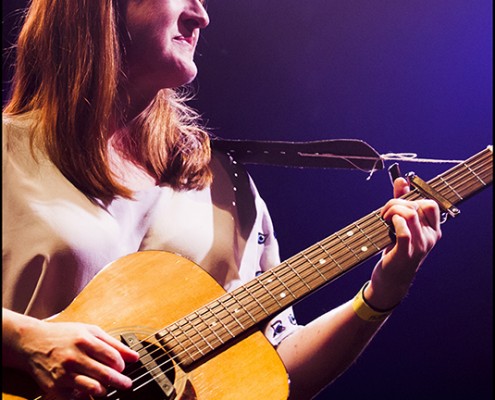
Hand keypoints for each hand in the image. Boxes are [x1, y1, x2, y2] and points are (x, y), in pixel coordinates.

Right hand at [4, 311, 139, 397]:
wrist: (33, 342)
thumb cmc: (65, 335)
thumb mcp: (91, 332)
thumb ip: (114, 344)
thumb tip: (135, 356)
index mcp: (85, 341)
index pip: (112, 358)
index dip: (121, 365)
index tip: (122, 367)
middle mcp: (74, 358)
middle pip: (105, 375)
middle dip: (120, 382)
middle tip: (126, 384)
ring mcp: (64, 374)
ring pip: (93, 389)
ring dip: (105, 391)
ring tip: (107, 388)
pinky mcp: (55, 387)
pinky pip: (76, 398)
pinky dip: (86, 398)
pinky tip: (89, 393)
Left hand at [365, 177, 441, 308]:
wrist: (391, 279)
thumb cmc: (396, 250)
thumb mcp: (401, 224)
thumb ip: (402, 201)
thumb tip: (401, 180)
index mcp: (432, 229)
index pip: (430, 204)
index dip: (412, 198)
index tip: (398, 204)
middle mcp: (430, 237)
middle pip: (418, 205)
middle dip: (397, 202)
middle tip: (385, 212)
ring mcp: (420, 245)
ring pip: (410, 214)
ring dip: (392, 210)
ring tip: (384, 218)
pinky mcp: (406, 252)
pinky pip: (403, 230)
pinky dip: (393, 222)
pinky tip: (386, 225)